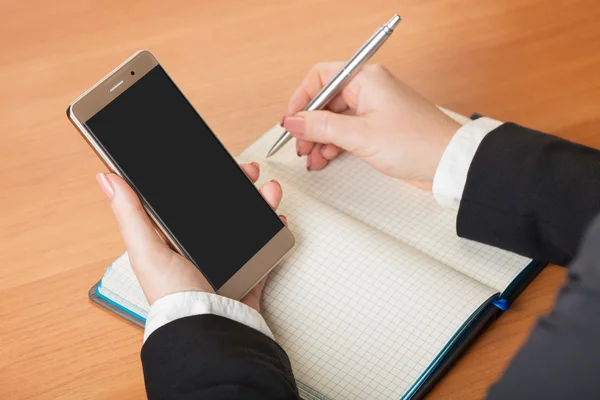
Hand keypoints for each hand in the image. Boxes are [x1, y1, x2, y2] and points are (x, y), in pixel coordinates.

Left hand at [95, 162, 284, 311]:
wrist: (211, 329)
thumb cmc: (174, 296)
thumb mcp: (147, 250)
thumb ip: (130, 214)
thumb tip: (107, 179)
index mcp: (173, 240)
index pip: (188, 200)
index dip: (201, 179)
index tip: (214, 162)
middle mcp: (199, 249)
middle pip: (221, 207)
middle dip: (237, 185)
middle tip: (247, 173)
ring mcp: (227, 260)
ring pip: (246, 221)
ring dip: (260, 201)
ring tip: (268, 191)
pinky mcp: (248, 272)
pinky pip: (263, 246)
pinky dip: (272, 231)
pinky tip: (277, 218)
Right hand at [282, 62, 460, 188]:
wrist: (448, 163)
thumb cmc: (416, 143)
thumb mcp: (360, 136)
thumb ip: (322, 127)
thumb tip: (294, 120)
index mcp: (366, 79)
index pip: (321, 78)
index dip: (301, 99)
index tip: (291, 121)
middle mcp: (369, 89)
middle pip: (326, 100)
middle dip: (310, 124)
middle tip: (301, 145)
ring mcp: (374, 109)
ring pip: (335, 118)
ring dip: (320, 138)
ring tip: (312, 158)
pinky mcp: (378, 127)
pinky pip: (347, 131)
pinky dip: (334, 144)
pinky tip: (326, 158)